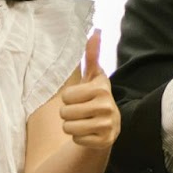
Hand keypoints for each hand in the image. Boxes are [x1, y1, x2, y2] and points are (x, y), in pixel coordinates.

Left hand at [60, 29, 120, 148]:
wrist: (107, 127)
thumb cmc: (94, 97)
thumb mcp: (93, 77)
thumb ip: (92, 55)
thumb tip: (96, 31)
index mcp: (102, 88)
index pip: (66, 96)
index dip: (69, 98)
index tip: (80, 98)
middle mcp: (107, 106)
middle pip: (65, 112)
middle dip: (68, 114)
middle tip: (80, 112)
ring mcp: (107, 126)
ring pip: (68, 127)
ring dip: (71, 126)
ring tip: (83, 122)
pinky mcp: (104, 142)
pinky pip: (76, 140)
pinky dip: (79, 138)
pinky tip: (89, 133)